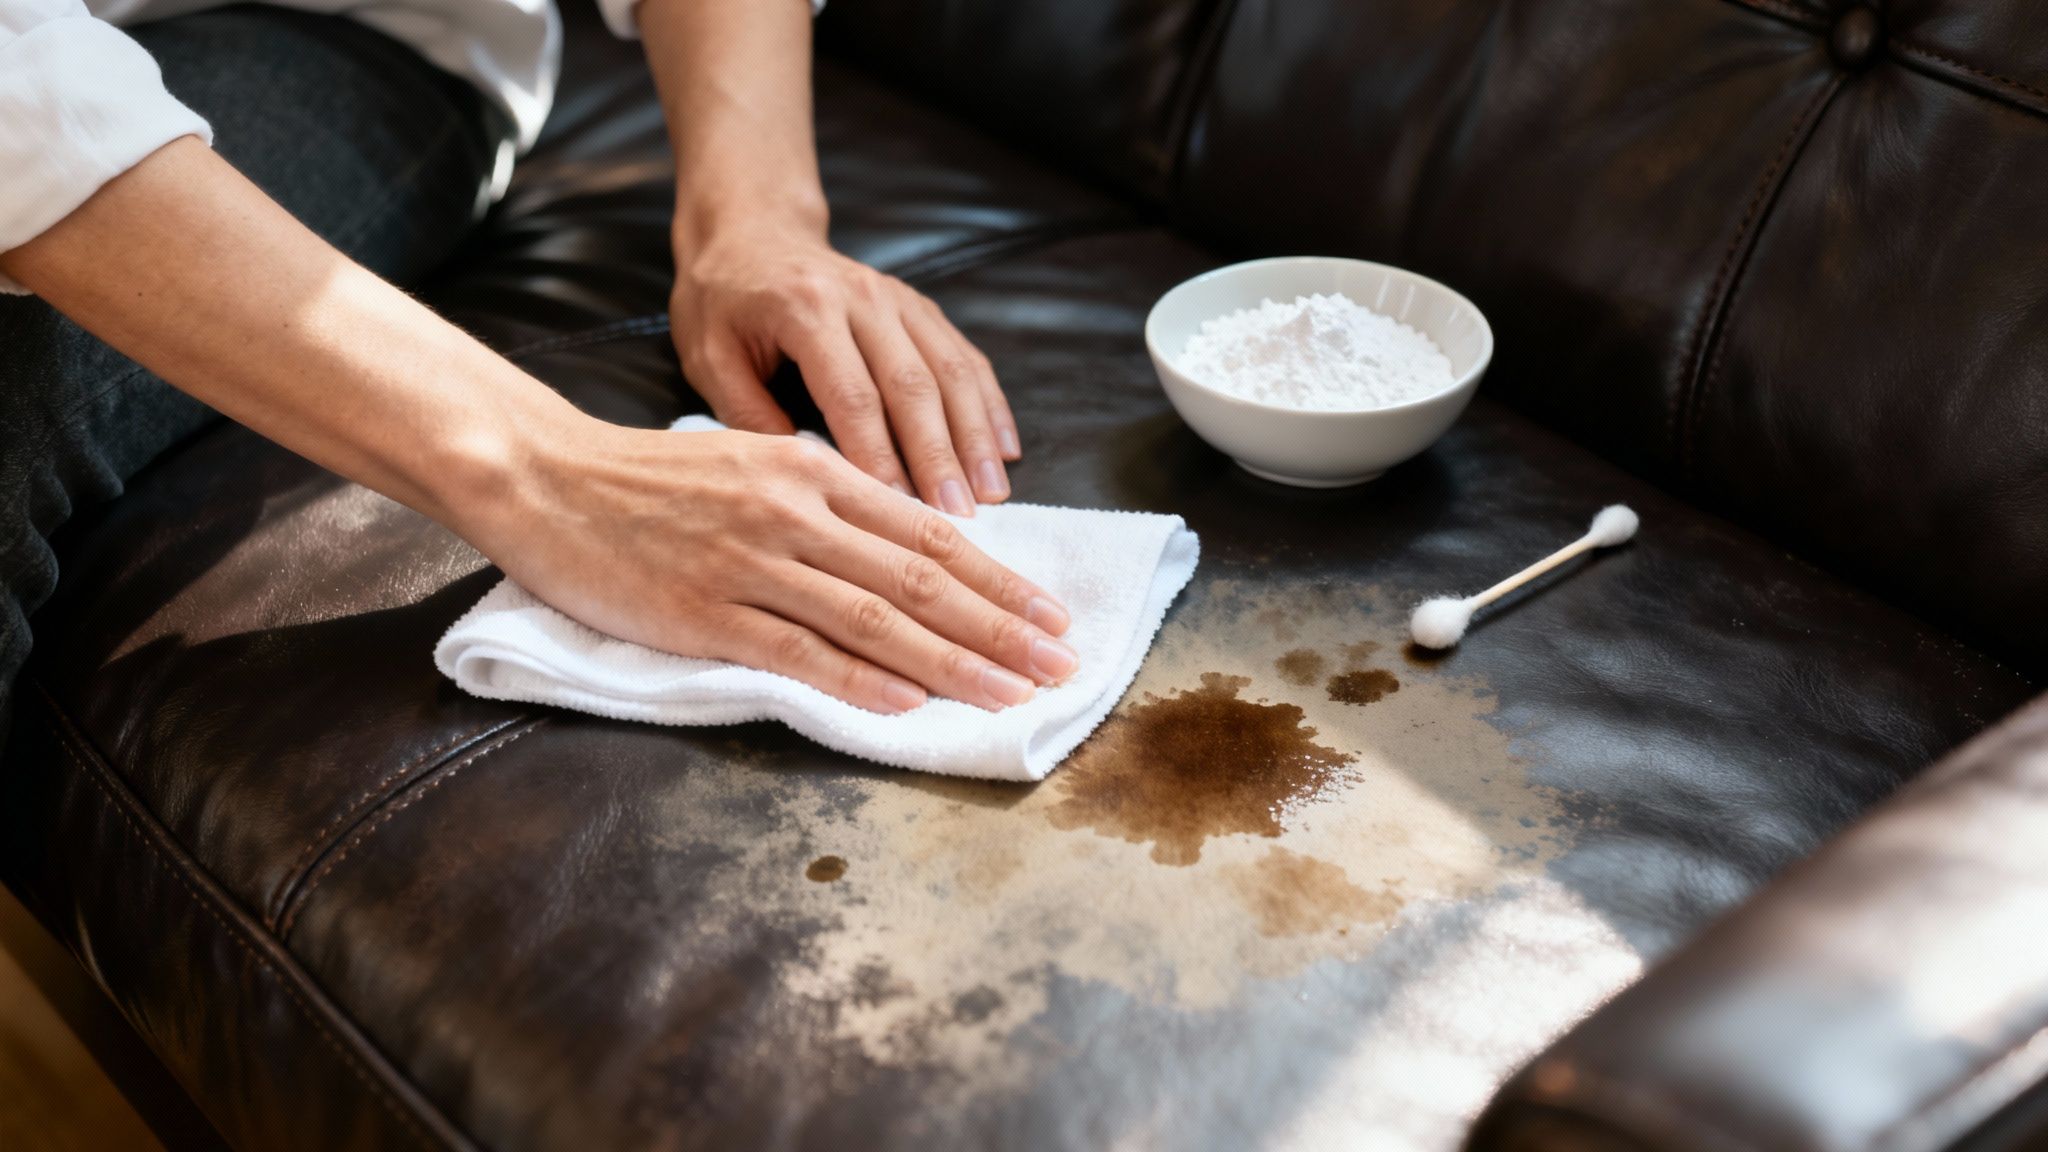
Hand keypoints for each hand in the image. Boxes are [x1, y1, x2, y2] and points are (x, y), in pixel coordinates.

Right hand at [466, 417, 1073, 713]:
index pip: (929, 534)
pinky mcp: (704, 612)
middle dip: (1001, 627)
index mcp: (814, 471)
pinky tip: (906, 705)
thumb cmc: (653, 480)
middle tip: (1061, 666)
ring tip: (1009, 693)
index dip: (1000, 581)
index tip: (1052, 617)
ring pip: (874, 618)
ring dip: (952, 662)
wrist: (547, 478)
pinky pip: (796, 651)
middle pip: (920, 578)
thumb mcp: (755, 465)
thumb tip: (907, 557)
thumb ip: (829, 505)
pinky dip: (857, 680)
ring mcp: (750, 564)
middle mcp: (795, 511)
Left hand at [669, 224, 1020, 516]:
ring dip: (976, 437)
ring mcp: (899, 299)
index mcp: (806, 309)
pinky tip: (1005, 448)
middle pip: (914, 386)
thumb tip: (806, 475)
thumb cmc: (722, 301)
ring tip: (992, 494)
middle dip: (941, 457)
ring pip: (951, 371)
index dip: (880, 456)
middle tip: (959, 516)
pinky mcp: (920, 308)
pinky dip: (989, 404)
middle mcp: (863, 298)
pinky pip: (965, 356)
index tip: (898, 510)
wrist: (751, 231)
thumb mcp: (709, 356)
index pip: (853, 395)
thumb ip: (749, 414)